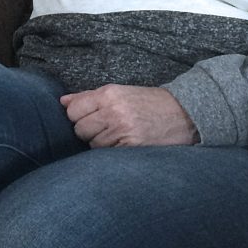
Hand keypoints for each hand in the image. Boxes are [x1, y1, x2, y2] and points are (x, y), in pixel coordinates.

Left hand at [60, 85, 199, 147]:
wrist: (184, 113)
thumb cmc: (149, 103)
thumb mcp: (120, 93)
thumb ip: (89, 97)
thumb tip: (62, 101)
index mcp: (109, 94)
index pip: (73, 110)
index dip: (77, 116)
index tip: (88, 118)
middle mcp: (113, 111)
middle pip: (79, 129)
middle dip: (88, 131)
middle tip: (106, 128)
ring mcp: (123, 130)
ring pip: (93, 144)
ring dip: (101, 143)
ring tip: (118, 135)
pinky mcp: (132, 147)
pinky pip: (108, 154)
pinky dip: (112, 152)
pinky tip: (124, 144)